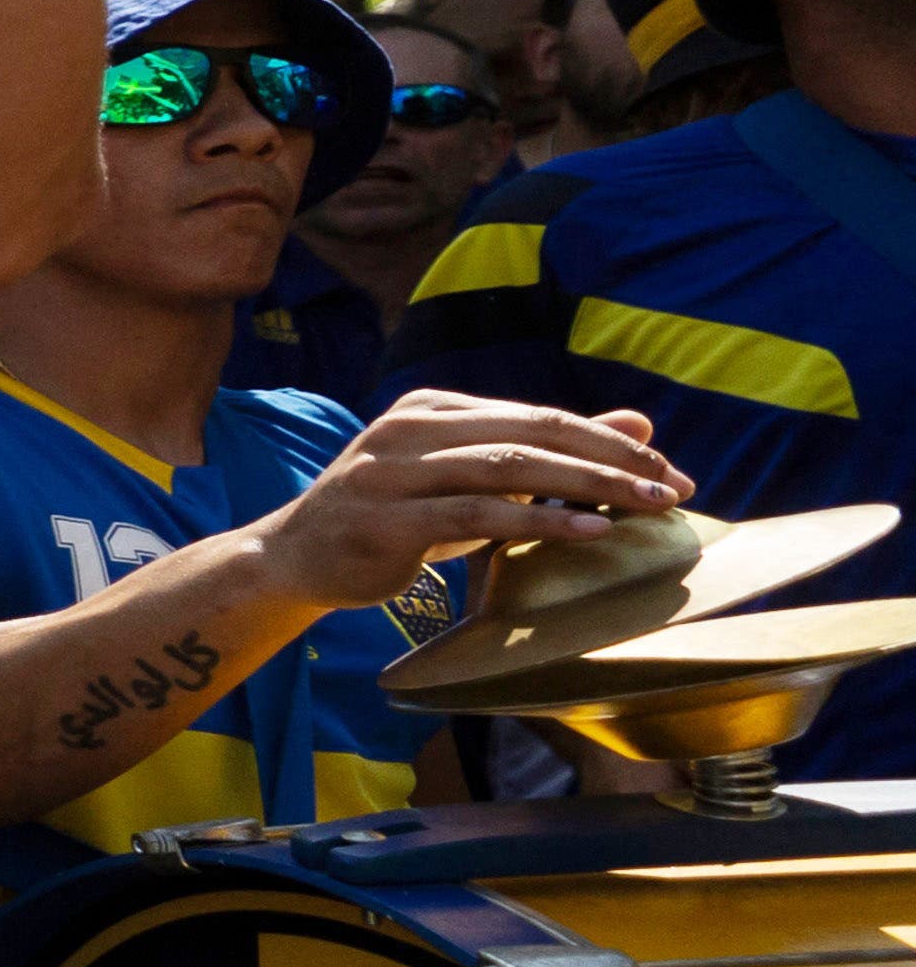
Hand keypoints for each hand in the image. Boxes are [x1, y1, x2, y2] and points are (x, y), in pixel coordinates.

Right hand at [244, 396, 688, 613]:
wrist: (294, 557)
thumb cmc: (392, 519)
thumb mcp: (466, 480)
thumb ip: (541, 452)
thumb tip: (638, 422)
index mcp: (431, 409)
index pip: (537, 415)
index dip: (607, 440)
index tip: (666, 469)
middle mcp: (409, 429)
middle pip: (531, 433)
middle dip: (610, 460)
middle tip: (672, 485)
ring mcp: (391, 471)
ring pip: (509, 468)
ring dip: (588, 487)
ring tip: (647, 507)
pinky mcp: (385, 518)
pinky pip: (477, 515)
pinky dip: (539, 522)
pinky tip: (588, 531)